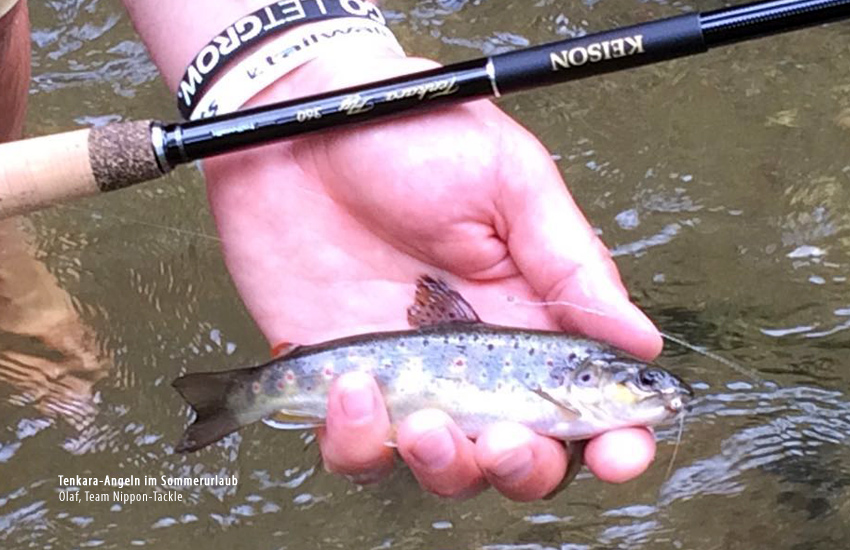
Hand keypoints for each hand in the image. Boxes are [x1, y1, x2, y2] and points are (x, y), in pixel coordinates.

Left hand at [201, 45, 662, 499]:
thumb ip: (571, 265)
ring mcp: (406, 374)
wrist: (300, 130)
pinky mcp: (335, 382)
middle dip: (524, 465)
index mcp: (529, 309)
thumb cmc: (410, 135)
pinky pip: (353, 449)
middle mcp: (474, 356)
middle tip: (506, 438)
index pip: (584, 396)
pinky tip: (350, 384)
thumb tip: (637, 339)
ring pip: (442, 467)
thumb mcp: (509, 181)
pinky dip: (356, 442)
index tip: (619, 453)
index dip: (613, 437)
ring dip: (443, 464)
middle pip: (522, 453)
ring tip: (422, 417)